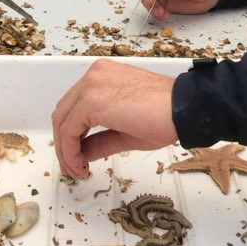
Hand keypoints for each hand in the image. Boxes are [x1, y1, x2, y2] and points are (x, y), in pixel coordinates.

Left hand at [52, 59, 176, 177]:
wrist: (184, 110)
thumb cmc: (165, 117)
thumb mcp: (124, 131)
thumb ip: (99, 140)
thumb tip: (80, 154)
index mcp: (103, 76)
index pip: (75, 106)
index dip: (71, 135)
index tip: (78, 158)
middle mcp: (93, 75)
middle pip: (64, 113)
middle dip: (64, 144)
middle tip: (73, 167)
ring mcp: (91, 86)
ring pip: (63, 122)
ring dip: (66, 150)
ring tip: (76, 170)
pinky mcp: (91, 100)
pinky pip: (69, 130)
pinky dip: (69, 151)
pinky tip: (80, 165)